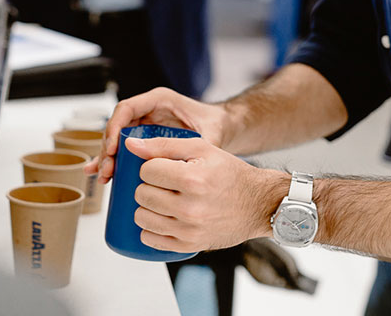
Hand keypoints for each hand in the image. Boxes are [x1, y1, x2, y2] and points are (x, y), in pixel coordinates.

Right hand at [84, 87, 233, 183]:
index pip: (126, 109)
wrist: (223, 128)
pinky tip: (104, 176)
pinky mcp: (145, 141)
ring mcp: (145, 126)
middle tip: (107, 170)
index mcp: (159, 100)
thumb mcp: (210, 132)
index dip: (114, 127)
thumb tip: (190, 164)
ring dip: (108, 158)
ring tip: (104, 177)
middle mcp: (148, 111)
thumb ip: (200, 143)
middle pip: (118, 126)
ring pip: (117, 139)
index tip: (113, 149)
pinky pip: (125, 150)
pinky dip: (114, 162)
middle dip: (108, 149)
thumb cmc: (216, 123)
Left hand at [127, 136, 287, 251]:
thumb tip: (131, 145)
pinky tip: (163, 217)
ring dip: (147, 207)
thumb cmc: (230, 174)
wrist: (259, 204)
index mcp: (193, 179)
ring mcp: (189, 230)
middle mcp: (191, 207)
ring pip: (142, 218)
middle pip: (141, 194)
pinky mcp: (189, 245)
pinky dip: (151, 228)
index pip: (146, 171)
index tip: (163, 168)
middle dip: (148, 186)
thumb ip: (163, 144)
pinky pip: (150, 238)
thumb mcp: (201, 149)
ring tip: (163, 200)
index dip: (151, 166)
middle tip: (164, 184)